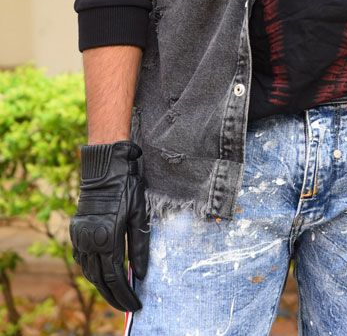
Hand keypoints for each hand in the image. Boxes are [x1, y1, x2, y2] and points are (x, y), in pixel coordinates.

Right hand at [69, 140, 148, 311]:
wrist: (104, 167)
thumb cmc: (126, 187)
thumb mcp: (139, 214)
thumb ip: (140, 246)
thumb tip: (141, 274)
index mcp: (108, 238)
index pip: (116, 277)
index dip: (126, 295)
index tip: (136, 305)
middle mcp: (90, 241)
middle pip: (100, 280)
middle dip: (113, 297)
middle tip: (127, 307)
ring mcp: (81, 236)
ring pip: (88, 271)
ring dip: (101, 286)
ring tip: (116, 295)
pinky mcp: (77, 230)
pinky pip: (82, 259)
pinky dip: (91, 270)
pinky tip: (100, 274)